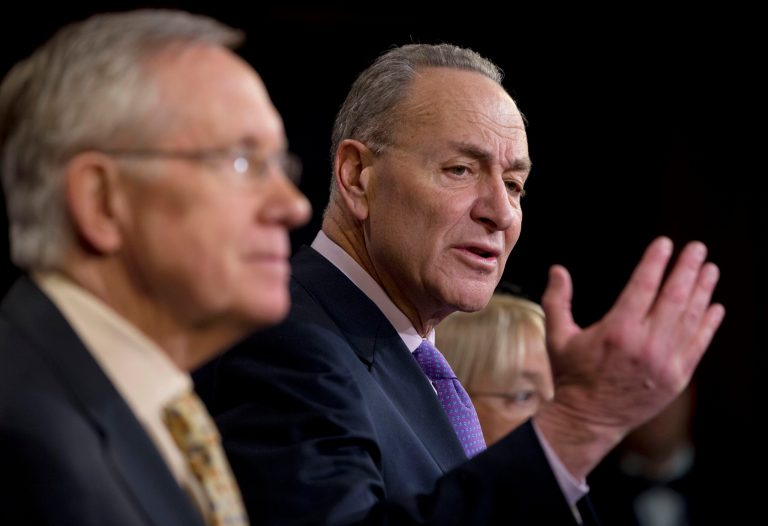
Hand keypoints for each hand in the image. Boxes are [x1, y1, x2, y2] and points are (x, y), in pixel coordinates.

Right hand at [534, 237, 723, 478]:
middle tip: (696, 248)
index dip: (655, 262)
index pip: (643, 286)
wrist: (588, 419)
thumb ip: (557, 301)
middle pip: (674, 297)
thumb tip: (557, 269)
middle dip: (687, 269)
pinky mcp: (677, 379)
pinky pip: (698, 345)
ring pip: (690, 318)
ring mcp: (665, 362)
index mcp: (617, 331)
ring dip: (702, 290)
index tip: (664, 244)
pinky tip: (715, 306)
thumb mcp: (557, 337)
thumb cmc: (571, 375)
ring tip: (710, 269)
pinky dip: (708, 324)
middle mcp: (646, 344)